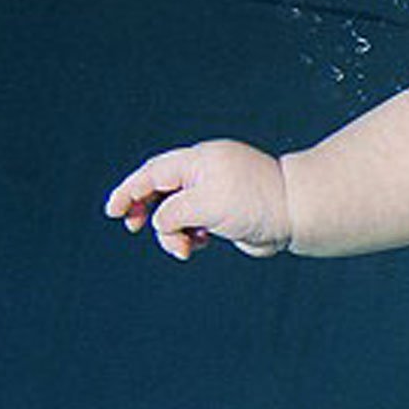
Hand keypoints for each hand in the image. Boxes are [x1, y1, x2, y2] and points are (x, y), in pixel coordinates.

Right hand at [104, 140, 291, 259]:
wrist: (295, 215)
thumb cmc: (254, 203)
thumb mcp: (203, 206)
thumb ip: (171, 212)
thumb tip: (161, 223)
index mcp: (200, 161)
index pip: (154, 173)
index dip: (129, 191)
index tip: (112, 212)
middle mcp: (206, 173)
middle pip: (162, 190)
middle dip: (146, 211)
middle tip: (133, 228)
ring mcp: (216, 192)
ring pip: (177, 213)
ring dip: (173, 232)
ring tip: (186, 247)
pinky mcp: (225, 212)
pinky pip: (194, 224)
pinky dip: (189, 236)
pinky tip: (199, 244)